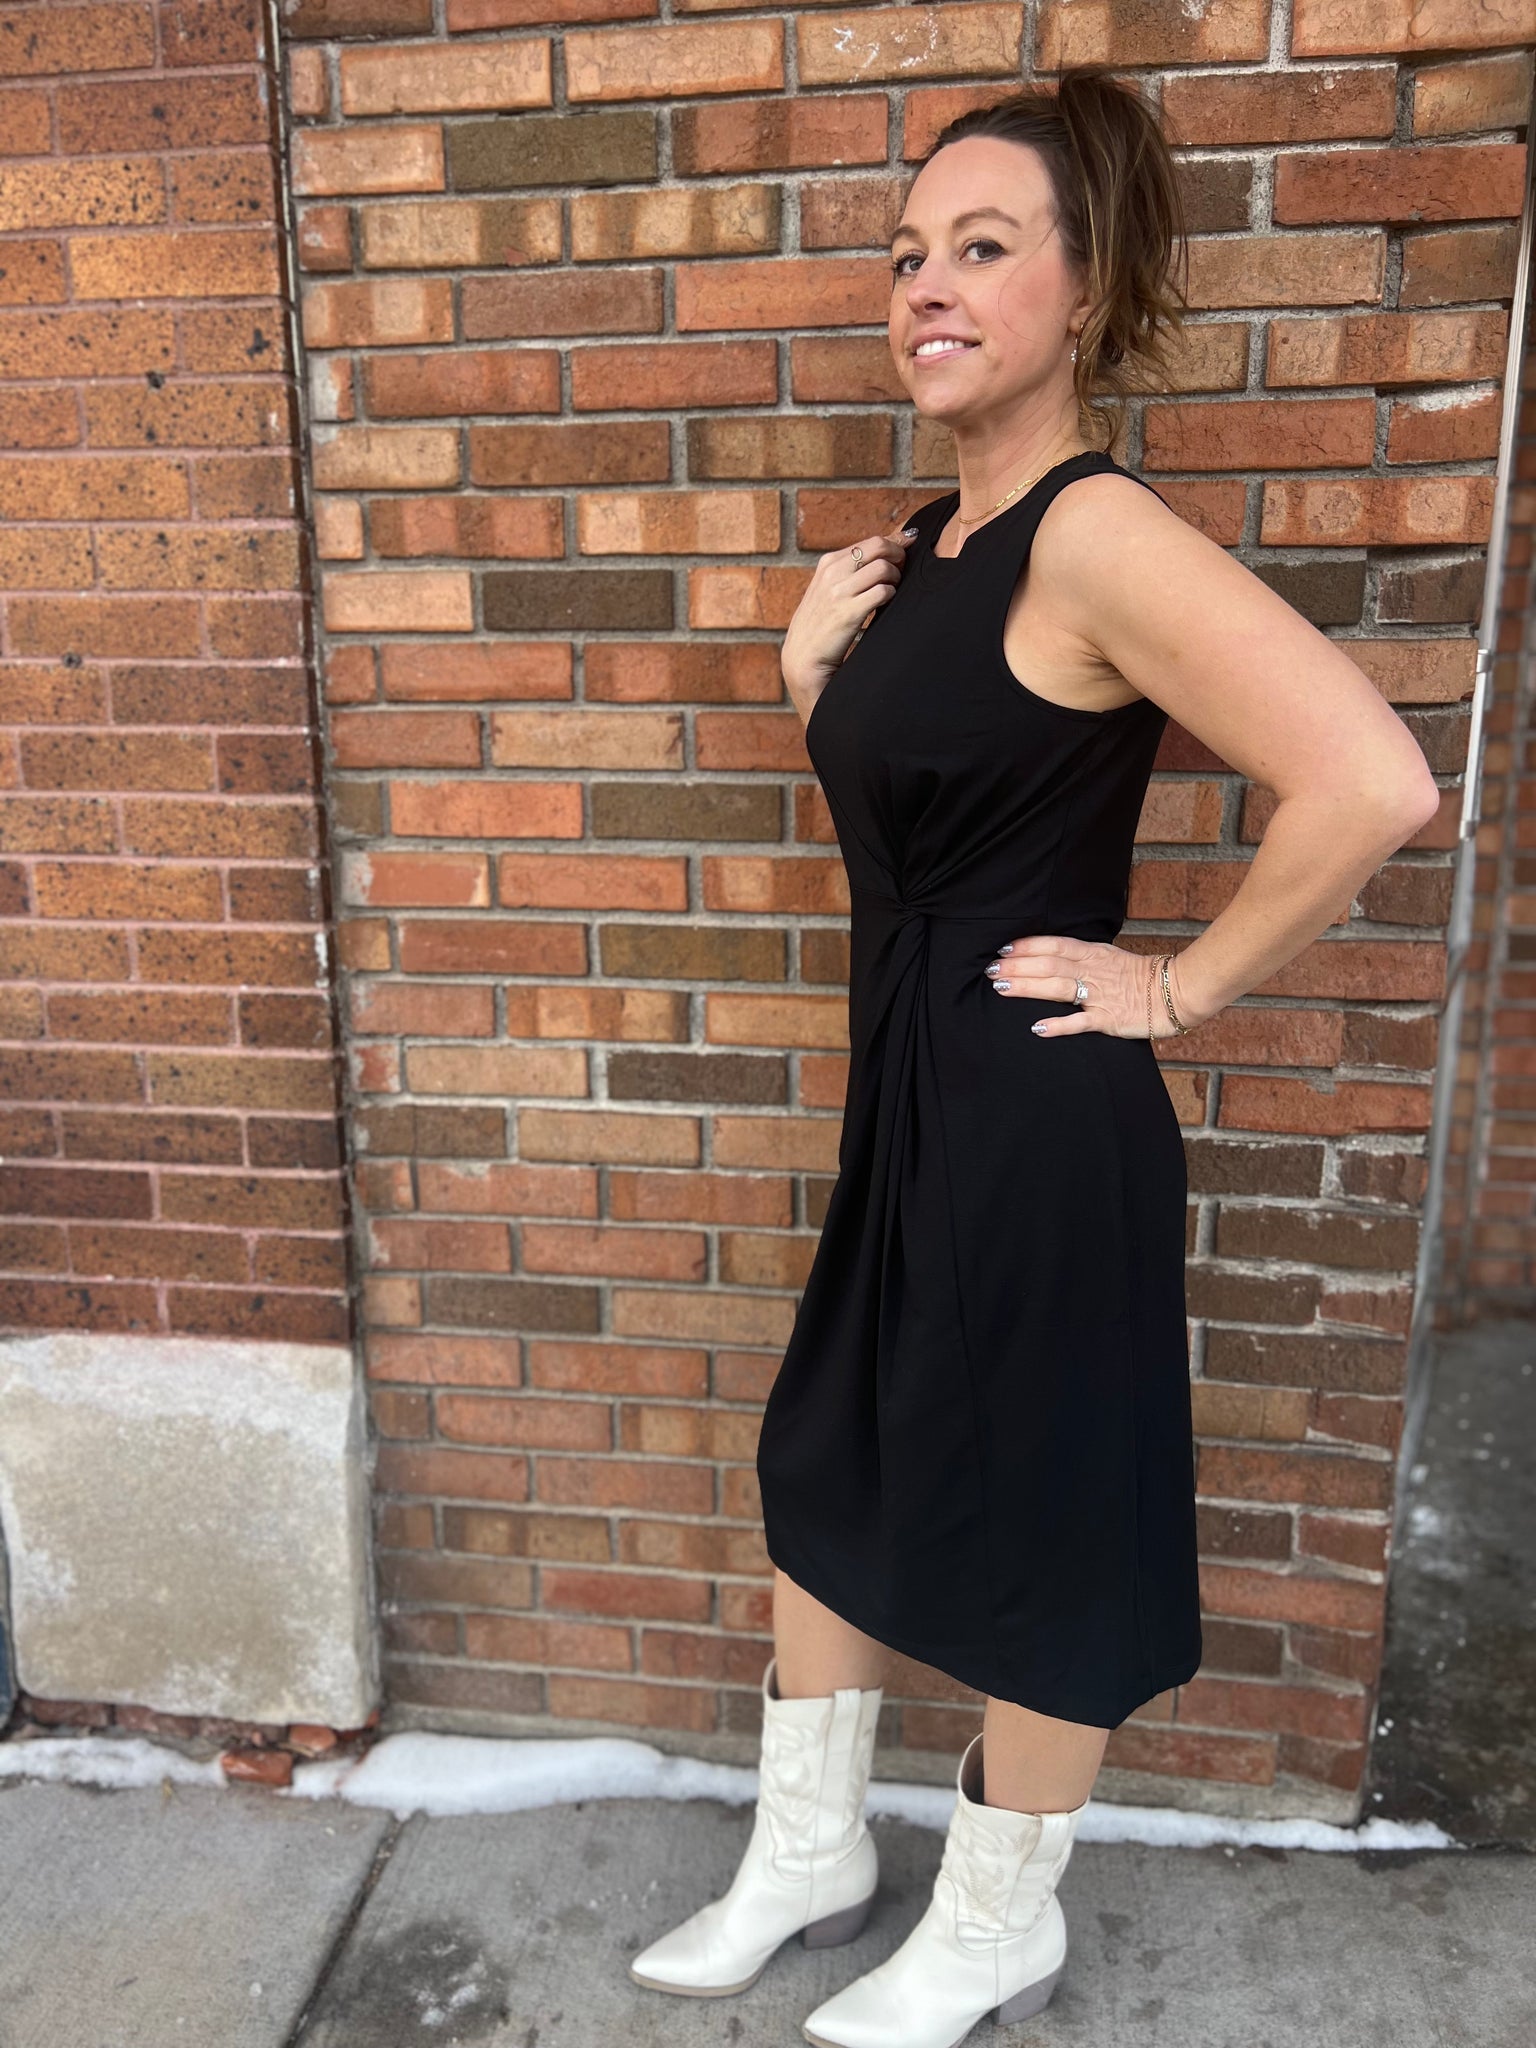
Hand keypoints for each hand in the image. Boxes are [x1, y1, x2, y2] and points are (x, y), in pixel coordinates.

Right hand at [781, 522, 919, 704]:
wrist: (803, 656)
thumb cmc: (822, 622)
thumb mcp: (830, 587)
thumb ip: (855, 567)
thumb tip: (895, 541)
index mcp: (829, 562)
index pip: (872, 541)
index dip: (895, 546)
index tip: (905, 553)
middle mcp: (833, 572)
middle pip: (879, 547)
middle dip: (899, 557)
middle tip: (901, 571)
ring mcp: (839, 592)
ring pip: (884, 568)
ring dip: (895, 578)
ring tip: (891, 590)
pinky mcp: (849, 612)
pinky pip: (882, 592)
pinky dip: (890, 596)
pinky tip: (885, 604)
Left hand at [984, 936, 1200, 1039]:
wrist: (1179, 991)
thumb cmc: (1144, 976)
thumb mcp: (1111, 959)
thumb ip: (1084, 959)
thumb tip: (1053, 960)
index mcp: (1094, 953)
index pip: (1055, 945)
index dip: (1027, 946)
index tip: (1003, 948)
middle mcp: (1094, 970)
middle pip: (1049, 964)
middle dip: (1018, 966)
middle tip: (991, 969)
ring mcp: (1100, 994)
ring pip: (1058, 987)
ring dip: (1028, 987)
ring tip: (1002, 988)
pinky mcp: (1108, 1019)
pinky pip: (1080, 1022)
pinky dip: (1058, 1025)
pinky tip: (1037, 1028)